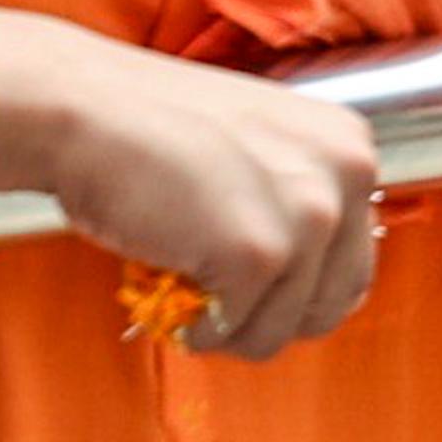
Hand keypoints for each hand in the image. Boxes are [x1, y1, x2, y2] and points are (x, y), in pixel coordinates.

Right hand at [0, 13, 378, 358]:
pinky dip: (198, 333)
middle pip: (333, 302)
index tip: (259, 300)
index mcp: (351, 148)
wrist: (88, 109)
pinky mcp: (259, 254)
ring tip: (188, 305)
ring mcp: (310, 217)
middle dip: (273, 320)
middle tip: (220, 313)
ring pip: (285, 327)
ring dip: (231, 331)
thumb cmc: (155, 131)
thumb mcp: (261, 150)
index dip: (301, 294)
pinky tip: (169, 305)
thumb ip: (296, 200)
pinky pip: (234, 328)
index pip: (353, 260)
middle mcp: (350, 178)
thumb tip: (306, 288)